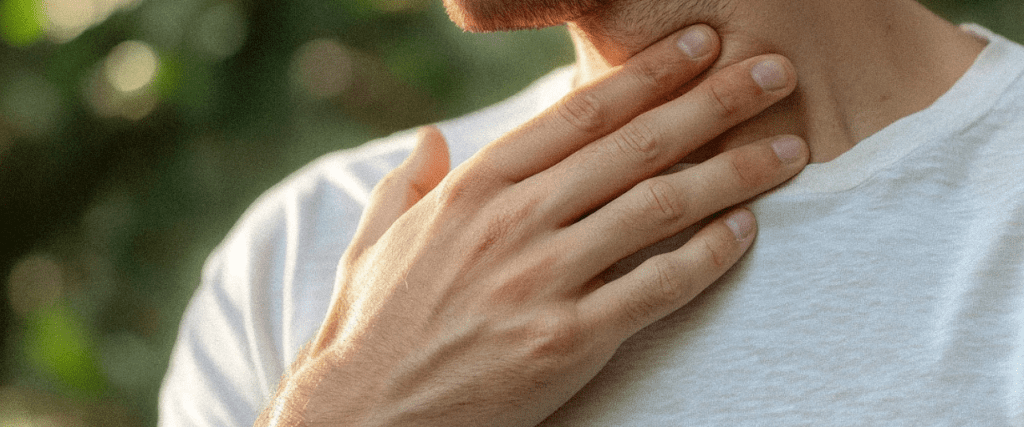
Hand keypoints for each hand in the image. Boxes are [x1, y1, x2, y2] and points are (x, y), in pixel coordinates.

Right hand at [256, 24, 806, 426]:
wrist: (365, 417)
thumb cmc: (373, 327)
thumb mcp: (375, 240)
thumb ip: (407, 182)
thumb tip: (430, 139)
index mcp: (474, 186)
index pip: (580, 114)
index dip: (649, 74)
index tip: (701, 45)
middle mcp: (513, 220)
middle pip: (634, 147)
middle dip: (712, 102)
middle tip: (773, 72)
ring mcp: (541, 279)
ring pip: (658, 208)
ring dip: (733, 173)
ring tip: (788, 149)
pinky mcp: (566, 341)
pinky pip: (655, 288)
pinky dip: (707, 256)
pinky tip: (745, 230)